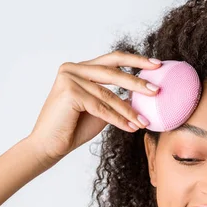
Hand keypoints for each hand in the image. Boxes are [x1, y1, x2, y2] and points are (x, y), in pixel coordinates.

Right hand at [27, 51, 161, 167]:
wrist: (49, 146)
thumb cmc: (72, 129)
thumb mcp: (99, 110)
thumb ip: (114, 98)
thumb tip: (140, 93)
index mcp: (80, 69)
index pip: (111, 60)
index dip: (135, 61)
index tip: (156, 65)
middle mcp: (72, 69)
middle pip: (112, 71)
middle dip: (137, 81)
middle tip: (157, 89)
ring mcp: (69, 78)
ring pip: (108, 94)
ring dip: (129, 109)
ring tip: (145, 120)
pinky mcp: (69, 93)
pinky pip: (100, 107)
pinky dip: (118, 119)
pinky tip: (131, 127)